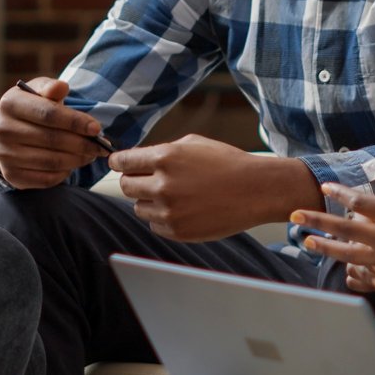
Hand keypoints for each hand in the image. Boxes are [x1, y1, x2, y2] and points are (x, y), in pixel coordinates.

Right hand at [0, 77, 106, 188]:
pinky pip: (46, 179)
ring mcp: (5, 155)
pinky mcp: (11, 175)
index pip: (48, 114)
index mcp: (10, 104)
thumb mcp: (39, 92)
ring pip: (51, 161)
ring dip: (77, 159)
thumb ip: (51, 88)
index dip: (75, 122)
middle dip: (82, 144)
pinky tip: (73, 164)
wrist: (8, 135)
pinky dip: (65, 173)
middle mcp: (2, 130)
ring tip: (91, 154)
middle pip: (52, 140)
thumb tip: (61, 87)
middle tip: (100, 146)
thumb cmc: (31, 109)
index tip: (96, 128)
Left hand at [111, 135, 318, 242]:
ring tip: (174, 195)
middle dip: (134, 181)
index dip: (118, 162)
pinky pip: (155, 225)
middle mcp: (163, 185)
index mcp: (165, 158)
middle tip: (147, 180)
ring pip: (139, 208)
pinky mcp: (177, 231)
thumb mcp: (193, 144)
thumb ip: (161, 151)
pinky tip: (184, 208)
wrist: (256, 190)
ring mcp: (169, 211)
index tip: (118, 164)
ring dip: (149, 201)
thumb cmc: (227, 163)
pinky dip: (163, 217)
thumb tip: (137, 159)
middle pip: (126, 186)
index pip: (123, 162)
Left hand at [293, 137, 374, 301]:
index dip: (339, 193)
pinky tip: (338, 266)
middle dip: (317, 221)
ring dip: (326, 248)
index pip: (360, 202)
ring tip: (307, 242)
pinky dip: (352, 270)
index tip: (324, 186)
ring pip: (349, 254)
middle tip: (294, 215)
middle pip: (345, 229)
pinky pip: (366, 274)